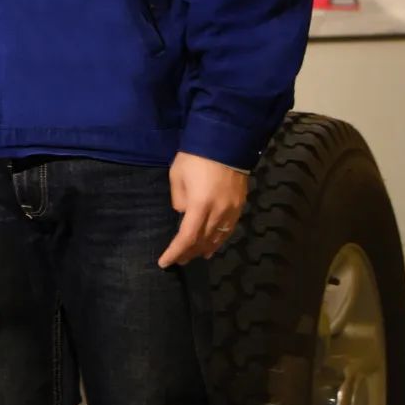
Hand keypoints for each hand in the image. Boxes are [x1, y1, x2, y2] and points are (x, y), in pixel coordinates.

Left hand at [158, 151, 247, 267]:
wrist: (226, 142)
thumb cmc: (195, 156)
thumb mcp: (177, 175)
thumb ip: (178, 199)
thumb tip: (183, 213)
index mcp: (200, 205)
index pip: (186, 238)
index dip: (175, 252)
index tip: (164, 262)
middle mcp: (218, 212)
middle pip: (202, 242)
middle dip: (188, 253)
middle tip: (178, 260)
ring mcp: (232, 210)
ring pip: (217, 239)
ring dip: (204, 249)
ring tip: (193, 256)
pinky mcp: (240, 206)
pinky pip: (228, 230)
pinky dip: (219, 240)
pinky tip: (213, 245)